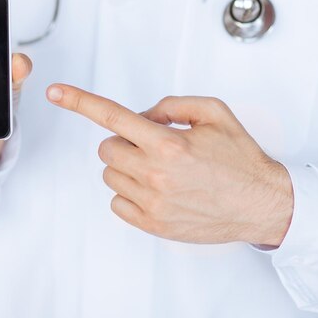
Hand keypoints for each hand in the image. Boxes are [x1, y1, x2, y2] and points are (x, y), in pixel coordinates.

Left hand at [47, 85, 292, 245]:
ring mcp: (152, 203)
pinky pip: (117, 202)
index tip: (56, 92)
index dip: (79, 101)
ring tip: (160, 169)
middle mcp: (156, 174)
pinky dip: (130, 192)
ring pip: (110, 174)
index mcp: (169, 143)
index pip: (113, 116)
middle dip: (125, 141)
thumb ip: (173, 104)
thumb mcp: (214, 112)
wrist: (262, 203)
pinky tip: (157, 189)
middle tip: (152, 145)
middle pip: (107, 148)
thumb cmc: (241, 159)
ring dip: (127, 166)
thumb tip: (144, 115)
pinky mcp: (153, 225)